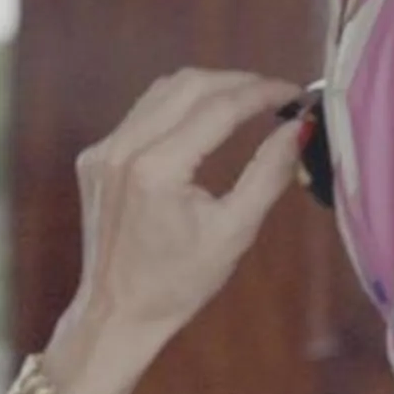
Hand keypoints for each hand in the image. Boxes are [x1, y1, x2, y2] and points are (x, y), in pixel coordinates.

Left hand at [67, 69, 307, 345]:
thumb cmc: (180, 282)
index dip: (262, 92)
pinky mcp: (94, 157)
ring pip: (161, 92)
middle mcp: (122, 149)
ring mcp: (102, 150)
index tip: (294, 93)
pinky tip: (201, 122)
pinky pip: (140, 114)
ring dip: (206, 89)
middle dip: (236, 81)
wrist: (118, 312)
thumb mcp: (234, 232)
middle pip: (188, 85)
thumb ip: (269, 174)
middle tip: (274, 94)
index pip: (219, 107)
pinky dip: (176, 108)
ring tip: (244, 101)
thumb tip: (300, 128)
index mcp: (157, 169)